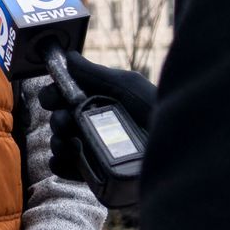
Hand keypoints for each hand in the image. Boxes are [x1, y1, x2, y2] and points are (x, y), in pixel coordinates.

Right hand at [37, 50, 157, 183]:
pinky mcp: (97, 174)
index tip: (51, 98)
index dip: (55, 95)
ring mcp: (96, 150)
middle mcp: (97, 124)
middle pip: (62, 118)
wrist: (177, 153)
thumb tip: (69, 56)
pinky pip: (68, 168)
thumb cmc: (156, 112)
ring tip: (66, 142)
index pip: (68, 96)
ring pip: (62, 143)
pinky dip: (60, 164)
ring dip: (56, 141)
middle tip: (64, 122)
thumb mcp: (127, 86)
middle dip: (56, 118)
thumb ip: (96, 73)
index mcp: (103, 100)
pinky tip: (63, 160)